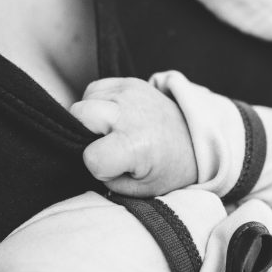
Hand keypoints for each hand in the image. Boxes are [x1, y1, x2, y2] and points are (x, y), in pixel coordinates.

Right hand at [70, 77, 196, 196]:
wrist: (194, 140)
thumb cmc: (165, 168)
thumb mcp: (138, 189)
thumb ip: (106, 179)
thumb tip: (82, 160)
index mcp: (135, 145)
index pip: (91, 156)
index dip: (97, 167)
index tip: (115, 168)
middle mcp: (131, 113)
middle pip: (78, 113)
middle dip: (84, 133)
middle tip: (108, 145)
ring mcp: (130, 93)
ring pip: (84, 100)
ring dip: (91, 117)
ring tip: (112, 131)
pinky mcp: (130, 82)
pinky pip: (95, 88)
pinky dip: (98, 103)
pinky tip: (114, 117)